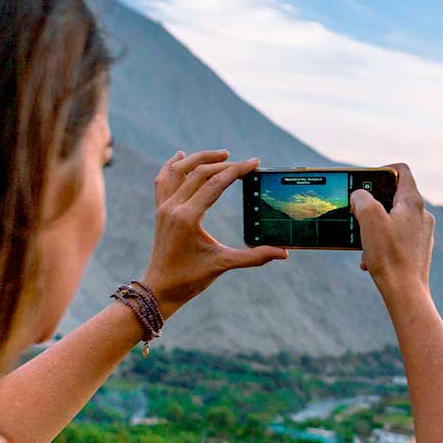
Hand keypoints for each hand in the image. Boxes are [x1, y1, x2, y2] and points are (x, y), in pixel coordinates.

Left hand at [140, 150, 286, 315]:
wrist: (160, 288)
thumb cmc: (190, 278)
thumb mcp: (223, 264)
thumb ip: (254, 257)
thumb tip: (283, 253)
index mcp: (188, 217)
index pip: (215, 184)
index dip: (237, 170)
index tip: (254, 163)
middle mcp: (173, 207)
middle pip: (199, 172)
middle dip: (224, 163)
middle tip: (244, 164)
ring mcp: (164, 207)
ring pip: (178, 170)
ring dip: (200, 158)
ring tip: (222, 154)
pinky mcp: (159, 210)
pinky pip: (163, 180)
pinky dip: (172, 165)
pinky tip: (180, 155)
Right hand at [349, 162, 434, 302]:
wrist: (406, 293)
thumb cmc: (389, 256)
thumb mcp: (369, 220)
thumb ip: (362, 199)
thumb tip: (359, 195)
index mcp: (413, 202)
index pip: (400, 171)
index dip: (381, 170)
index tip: (366, 181)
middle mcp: (422, 215)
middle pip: (394, 196)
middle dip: (373, 204)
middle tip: (357, 214)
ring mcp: (422, 233)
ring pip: (393, 220)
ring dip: (375, 228)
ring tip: (363, 242)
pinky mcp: (418, 250)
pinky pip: (397, 239)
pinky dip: (382, 244)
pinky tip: (369, 259)